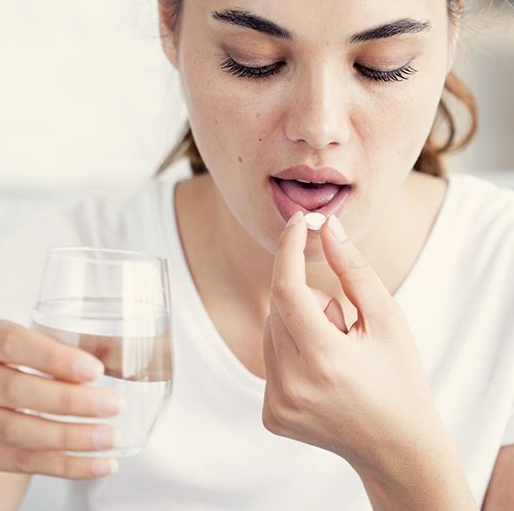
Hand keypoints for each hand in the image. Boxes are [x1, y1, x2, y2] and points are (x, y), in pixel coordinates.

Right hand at [0, 320, 122, 478]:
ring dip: (71, 438)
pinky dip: (67, 466)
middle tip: (114, 405)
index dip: (53, 358)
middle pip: (15, 390)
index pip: (13, 344)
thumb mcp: (39, 341)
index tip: (95, 370)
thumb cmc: (26, 358)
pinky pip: (22, 463)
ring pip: (16, 432)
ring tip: (111, 437)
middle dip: (70, 401)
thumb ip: (71, 344)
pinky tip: (102, 464)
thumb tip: (124, 351)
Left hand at [262, 211, 448, 478]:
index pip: (287, 289)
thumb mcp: (388, 319)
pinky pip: (269, 358)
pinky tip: (321, 373)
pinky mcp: (271, 415)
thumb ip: (354, 270)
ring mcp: (277, 405)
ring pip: (271, 330)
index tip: (298, 221)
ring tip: (335, 353)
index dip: (289, 249)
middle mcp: (292, 386)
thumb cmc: (399, 378)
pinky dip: (290, 350)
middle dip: (307, 299)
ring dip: (298, 325)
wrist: (395, 446)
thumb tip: (327, 227)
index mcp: (324, 361)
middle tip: (343, 325)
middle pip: (279, 308)